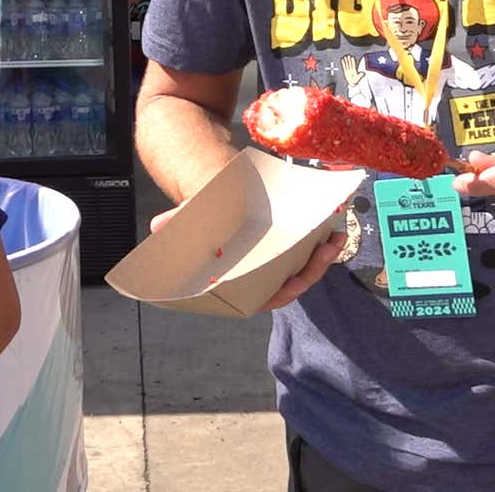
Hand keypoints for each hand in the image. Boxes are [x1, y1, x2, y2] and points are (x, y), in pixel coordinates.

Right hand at [150, 207, 345, 312]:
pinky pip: (312, 249)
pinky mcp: (294, 245)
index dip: (282, 293)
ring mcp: (283, 261)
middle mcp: (265, 275)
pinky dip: (324, 240)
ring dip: (324, 256)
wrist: (219, 197)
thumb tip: (158, 226)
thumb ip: (177, 223)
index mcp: (243, 280)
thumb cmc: (206, 216)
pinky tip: (334, 226)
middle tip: (323, 251)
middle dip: (312, 270)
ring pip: (308, 268)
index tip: (294, 284)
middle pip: (294, 283)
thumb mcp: (192, 218)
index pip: (267, 297)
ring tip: (335, 236)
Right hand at [339, 55, 364, 85]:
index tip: (352, 58)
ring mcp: (348, 71)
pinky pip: (344, 67)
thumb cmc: (355, 81)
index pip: (353, 65)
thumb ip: (360, 75)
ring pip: (347, 65)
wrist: (352, 84)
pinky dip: (343, 63)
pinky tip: (343, 60)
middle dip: (349, 60)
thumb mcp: (358, 78)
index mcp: (354, 71)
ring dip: (346, 61)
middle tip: (348, 56)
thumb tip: (363, 73)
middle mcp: (351, 70)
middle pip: (350, 64)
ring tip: (345, 57)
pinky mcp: (346, 72)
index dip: (353, 61)